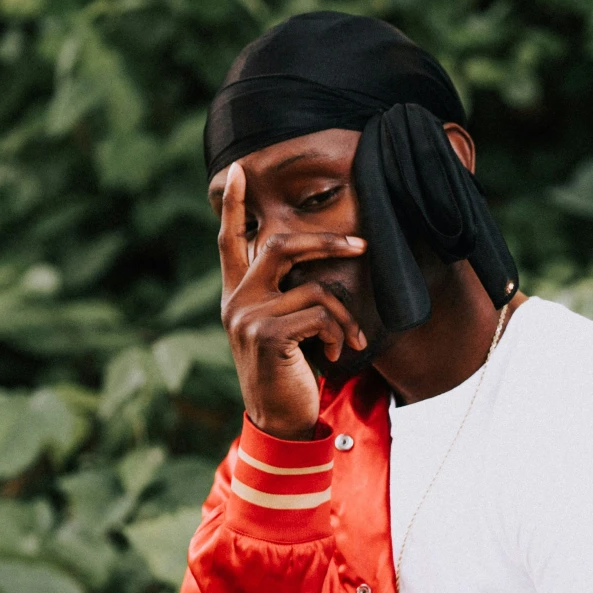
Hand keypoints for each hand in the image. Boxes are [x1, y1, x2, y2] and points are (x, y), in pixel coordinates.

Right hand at [218, 161, 368, 438]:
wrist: (279, 422)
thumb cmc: (289, 374)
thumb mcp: (281, 330)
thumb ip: (284, 297)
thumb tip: (313, 266)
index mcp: (237, 294)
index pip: (230, 240)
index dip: (235, 205)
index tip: (238, 170)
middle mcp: (235, 300)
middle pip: (282, 244)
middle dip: (327, 241)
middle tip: (362, 245)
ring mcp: (247, 316)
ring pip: (314, 288)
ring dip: (344, 317)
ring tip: (350, 341)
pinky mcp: (266, 334)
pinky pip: (319, 315)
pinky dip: (338, 335)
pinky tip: (335, 357)